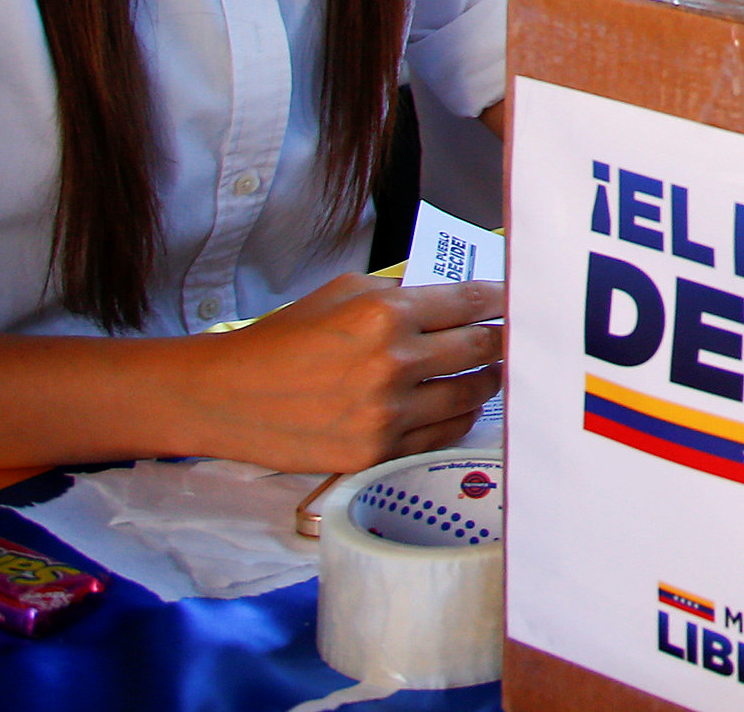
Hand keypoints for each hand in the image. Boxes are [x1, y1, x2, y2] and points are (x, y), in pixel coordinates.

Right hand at [170, 274, 505, 474]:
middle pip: (481, 349)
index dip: (503, 299)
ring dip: (489, 381)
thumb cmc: (283, 338)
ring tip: (493, 371)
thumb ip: (401, 294)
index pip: (471, 302)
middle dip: (503, 340)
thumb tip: (454, 301)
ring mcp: (387, 412)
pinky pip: (444, 433)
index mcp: (385, 313)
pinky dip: (461, 417)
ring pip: (471, 395)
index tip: (518, 299)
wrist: (226, 397)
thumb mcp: (342, 292)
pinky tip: (464, 405)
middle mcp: (393, 362)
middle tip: (515, 337)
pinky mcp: (377, 451)